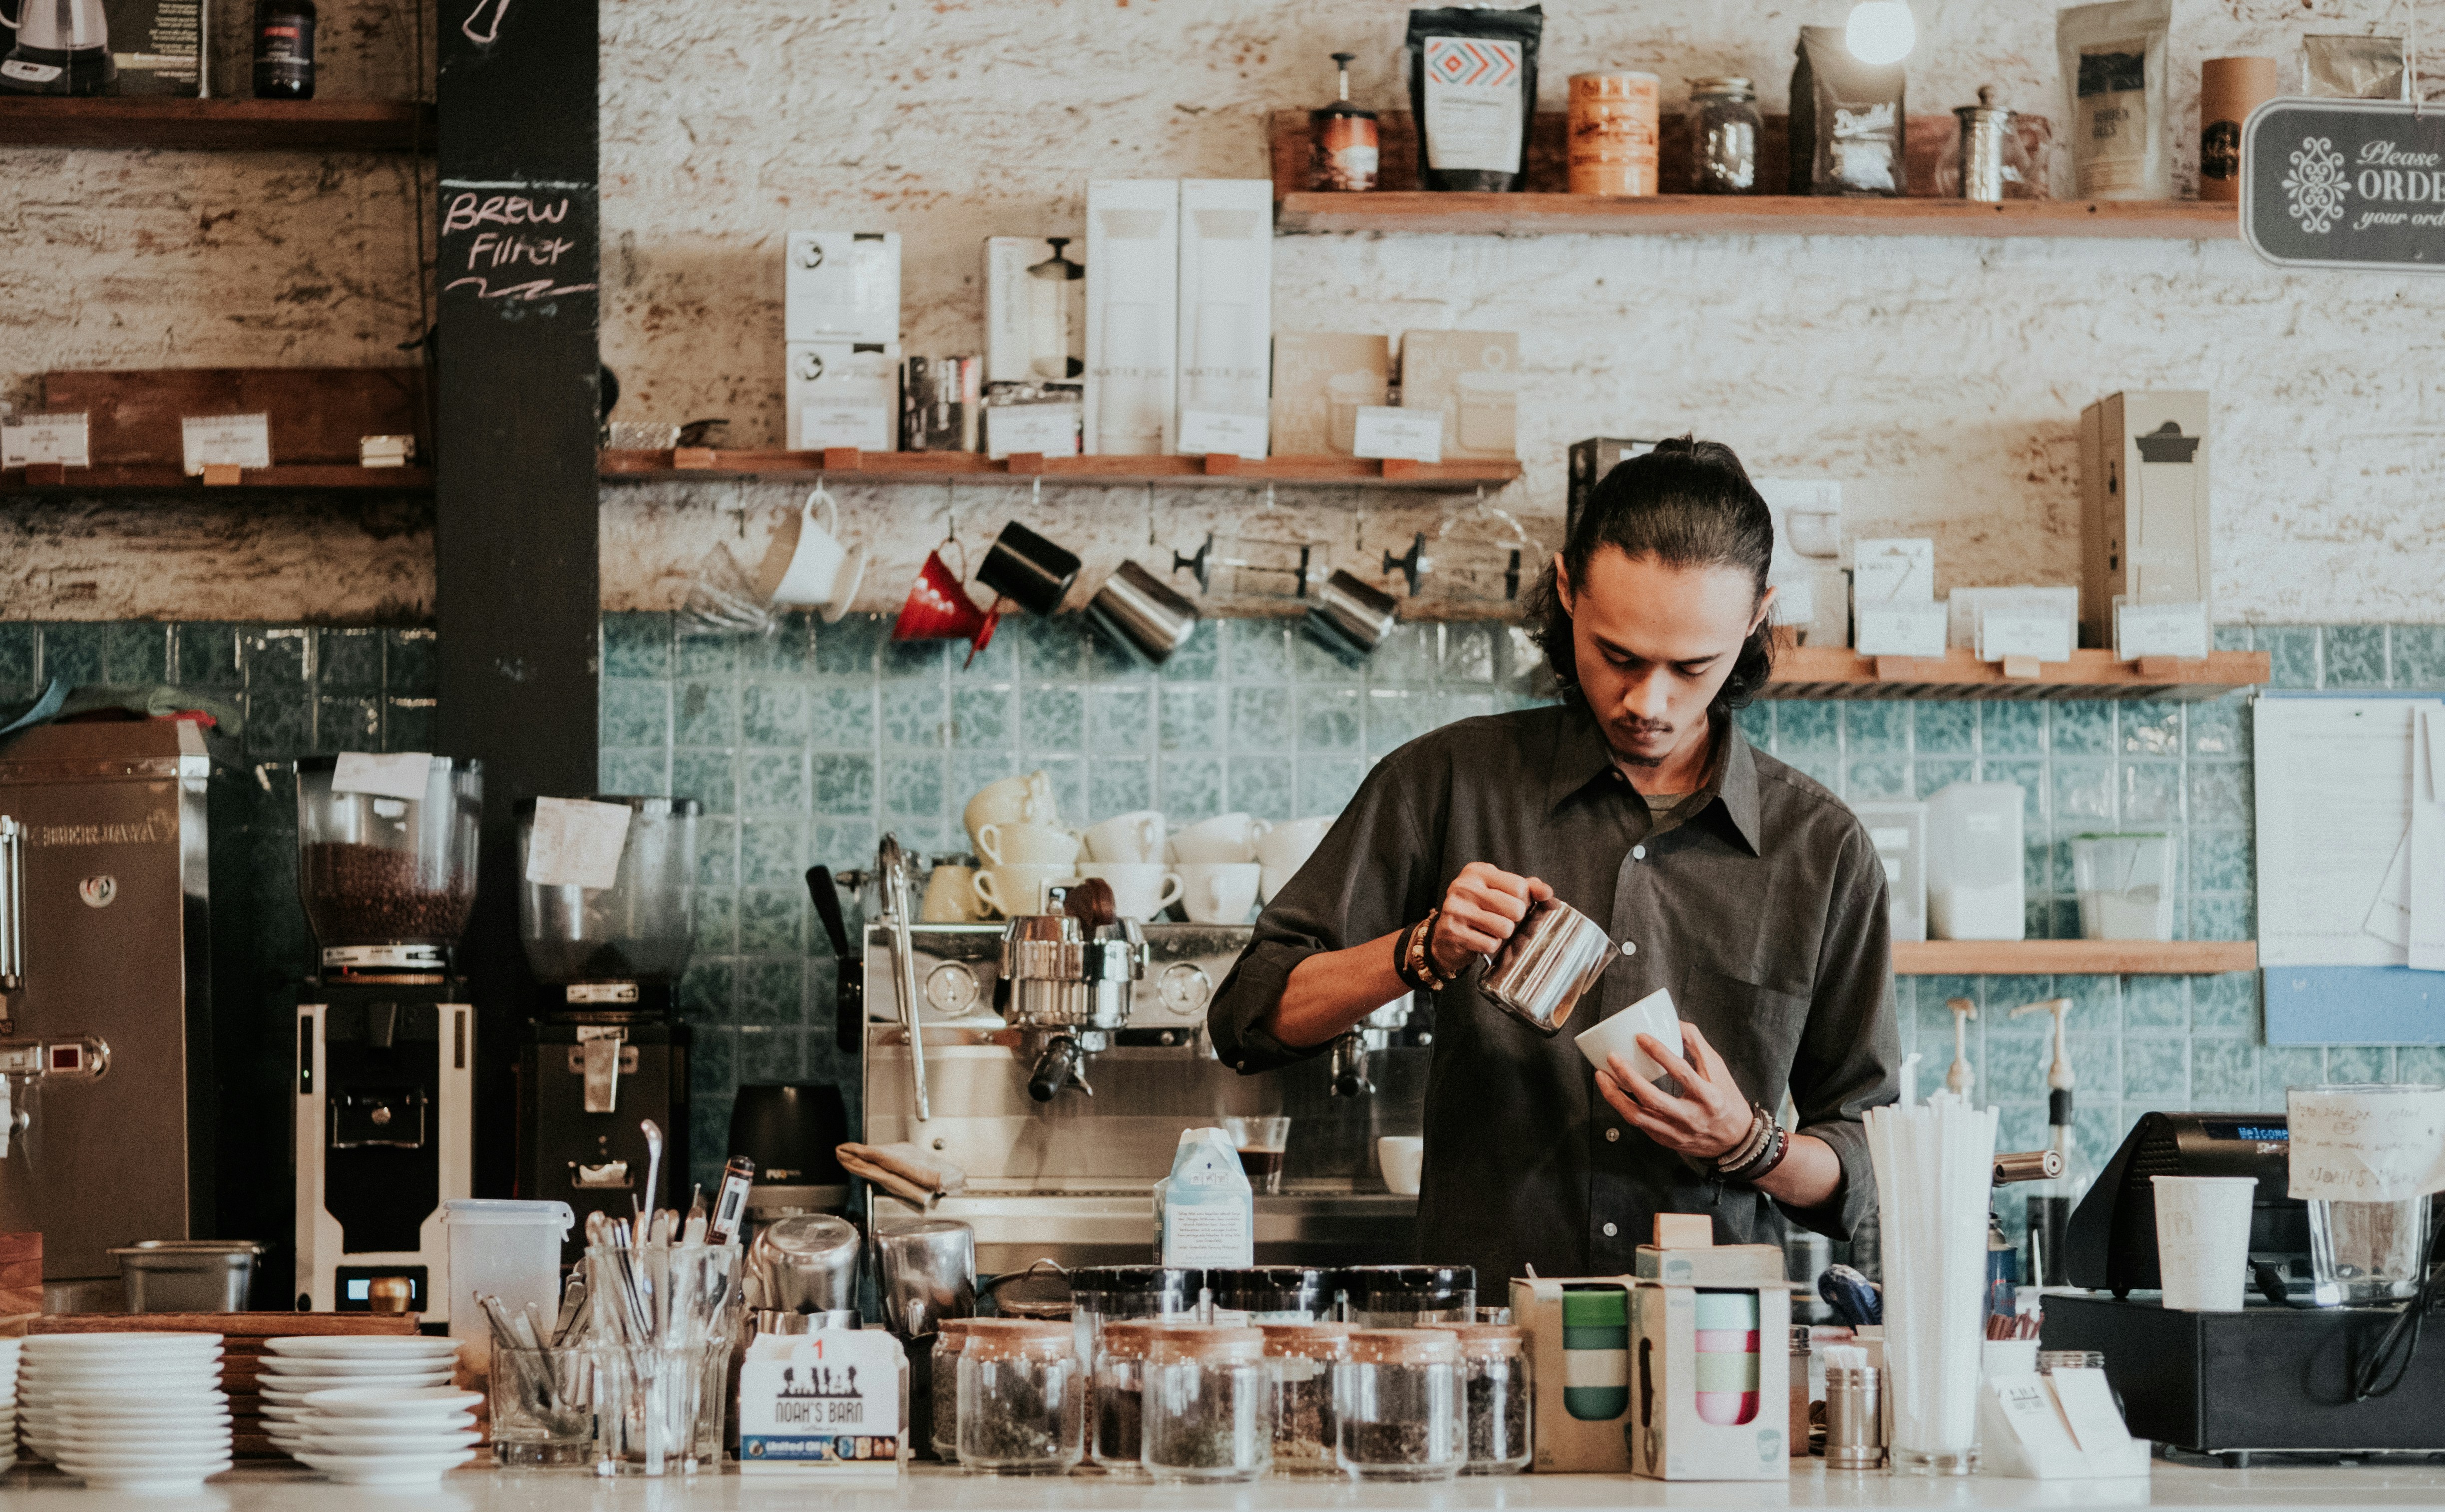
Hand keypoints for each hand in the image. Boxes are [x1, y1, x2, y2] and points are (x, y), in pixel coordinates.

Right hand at [1429, 863, 1551, 975]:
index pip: (1519, 886)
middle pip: (1516, 908)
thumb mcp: (1499, 890)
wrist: (1444, 936)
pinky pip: (1490, 944)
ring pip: (1505, 928)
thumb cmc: (1478, 909)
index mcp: (1477, 871)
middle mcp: (1464, 886)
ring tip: (1489, 929)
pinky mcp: (1453, 932)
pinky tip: (1479, 939)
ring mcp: (1456, 909)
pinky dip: (1490, 946)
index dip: (1522, 900)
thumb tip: (1548, 893)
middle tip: (1500, 919)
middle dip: (1514, 919)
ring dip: (1502, 934)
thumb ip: (1527, 888)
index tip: (1510, 903)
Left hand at [1593, 1021, 1753, 1160]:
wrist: (1735, 1142)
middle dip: (1628, 1076)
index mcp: (1709, 1097)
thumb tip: (1676, 1023)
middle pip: (1653, 1098)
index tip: (1641, 1037)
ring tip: (1602, 1076)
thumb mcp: (1718, 1071)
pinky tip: (1612, 1092)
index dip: (1660, 1053)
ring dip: (1615, 1096)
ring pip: (1638, 1116)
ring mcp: (1676, 1132)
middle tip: (1612, 1057)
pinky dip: (1622, 1107)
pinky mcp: (1665, 1140)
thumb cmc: (1726, 1102)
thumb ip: (1697, 1046)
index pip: (1682, 1073)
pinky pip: (1638, 1123)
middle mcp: (1691, 1118)